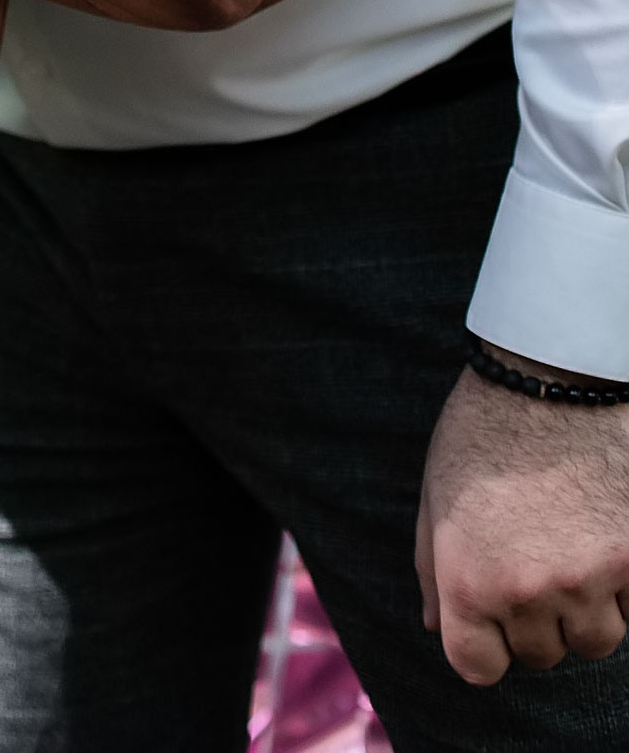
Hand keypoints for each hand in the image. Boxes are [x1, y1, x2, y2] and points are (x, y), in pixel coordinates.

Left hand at [417, 354, 628, 680]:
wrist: (554, 375)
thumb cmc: (485, 429)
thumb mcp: (438, 494)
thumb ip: (433, 568)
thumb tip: (436, 625)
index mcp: (469, 580)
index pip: (477, 668)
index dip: (484, 643)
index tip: (492, 615)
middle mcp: (527, 591)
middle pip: (540, 655)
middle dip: (534, 619)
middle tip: (533, 559)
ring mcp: (588, 579)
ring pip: (595, 640)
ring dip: (585, 608)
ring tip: (570, 545)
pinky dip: (623, 588)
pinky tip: (602, 535)